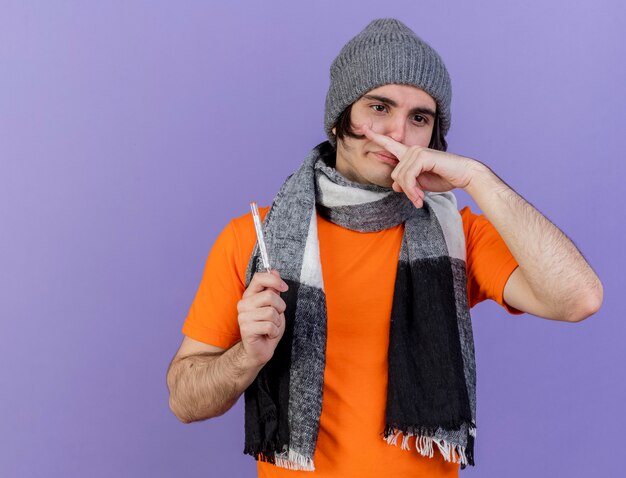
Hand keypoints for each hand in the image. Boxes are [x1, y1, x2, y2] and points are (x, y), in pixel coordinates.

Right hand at [237, 270, 287, 366]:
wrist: (259, 349)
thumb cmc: (267, 326)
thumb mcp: (274, 305)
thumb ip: (273, 289)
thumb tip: (274, 271)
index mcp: (250, 295)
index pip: (259, 277)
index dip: (274, 280)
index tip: (284, 288)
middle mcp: (244, 304)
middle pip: (270, 296)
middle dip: (280, 307)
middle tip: (277, 316)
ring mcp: (243, 316)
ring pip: (271, 312)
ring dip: (277, 322)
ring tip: (271, 327)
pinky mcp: (246, 329)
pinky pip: (269, 326)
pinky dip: (274, 332)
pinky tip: (268, 334)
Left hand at [359, 124, 480, 207]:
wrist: (463, 175)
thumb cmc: (443, 177)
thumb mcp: (420, 183)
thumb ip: (406, 182)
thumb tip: (395, 186)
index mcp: (409, 154)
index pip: (388, 143)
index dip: (374, 135)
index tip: (362, 127)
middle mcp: (411, 150)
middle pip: (395, 174)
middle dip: (405, 190)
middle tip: (416, 199)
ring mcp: (417, 152)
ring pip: (400, 177)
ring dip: (410, 192)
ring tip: (419, 199)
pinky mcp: (422, 157)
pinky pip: (408, 177)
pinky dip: (412, 190)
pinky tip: (420, 197)